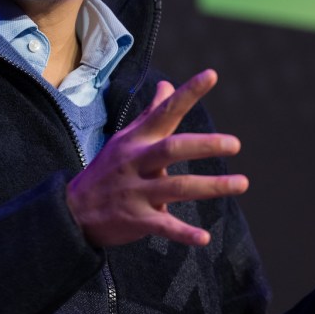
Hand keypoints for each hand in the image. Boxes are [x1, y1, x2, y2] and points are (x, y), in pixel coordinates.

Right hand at [67, 69, 246, 246]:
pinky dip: (184, 234)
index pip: (165, 111)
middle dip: (205, 145)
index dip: (188, 93)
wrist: (72, 212)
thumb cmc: (107, 170)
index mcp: (137, 140)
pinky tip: (204, 239)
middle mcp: (137, 162)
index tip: (211, 75)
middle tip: (235, 144)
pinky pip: (164, 226)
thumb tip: (167, 85)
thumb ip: (150, 114)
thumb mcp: (125, 139)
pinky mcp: (137, 220)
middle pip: (173, 149)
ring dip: (211, 186)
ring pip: (177, 187)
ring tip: (241, 183)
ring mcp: (136, 192)